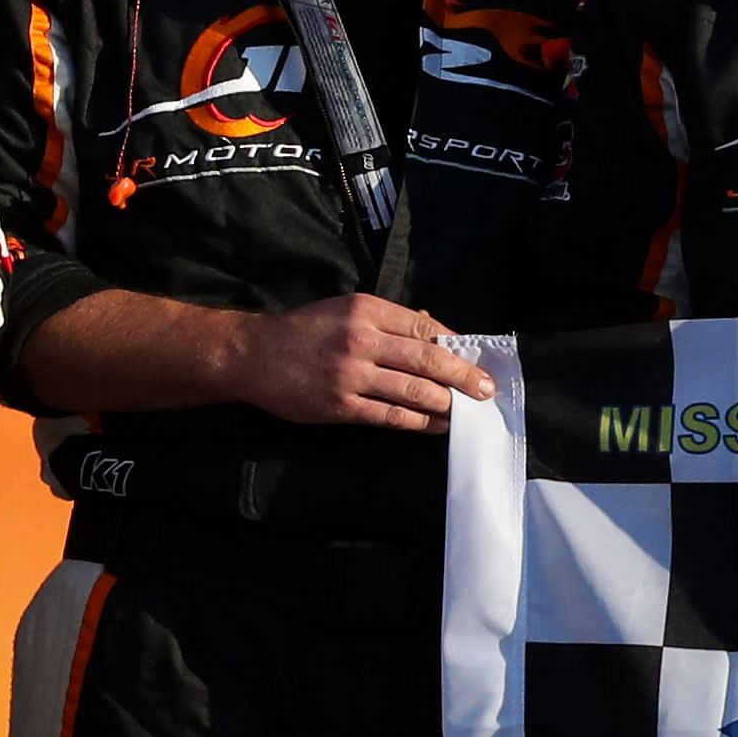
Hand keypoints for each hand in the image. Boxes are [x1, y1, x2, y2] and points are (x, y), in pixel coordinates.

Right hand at [212, 292, 493, 430]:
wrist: (251, 355)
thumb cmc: (300, 332)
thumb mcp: (343, 310)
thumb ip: (385, 320)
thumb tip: (432, 329)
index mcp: (366, 310)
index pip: (424, 327)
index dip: (456, 345)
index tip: (476, 359)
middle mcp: (361, 338)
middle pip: (428, 357)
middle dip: (463, 376)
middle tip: (486, 390)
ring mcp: (351, 374)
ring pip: (414, 390)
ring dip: (447, 403)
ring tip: (467, 412)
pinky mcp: (340, 405)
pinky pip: (390, 416)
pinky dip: (419, 423)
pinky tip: (435, 426)